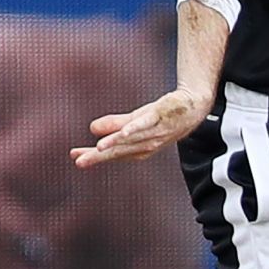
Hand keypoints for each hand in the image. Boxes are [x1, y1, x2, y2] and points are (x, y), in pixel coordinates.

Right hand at [72, 85, 208, 167]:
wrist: (193, 106)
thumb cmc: (163, 116)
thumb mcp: (135, 120)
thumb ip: (114, 125)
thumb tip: (92, 129)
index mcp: (139, 148)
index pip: (113, 155)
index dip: (95, 157)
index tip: (76, 159)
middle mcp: (146, 144)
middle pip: (119, 152)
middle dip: (100, 157)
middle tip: (79, 162)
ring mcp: (153, 132)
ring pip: (131, 140)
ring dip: (114, 144)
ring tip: (96, 149)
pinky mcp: (159, 117)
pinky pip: (145, 124)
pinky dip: (134, 129)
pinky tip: (122, 133)